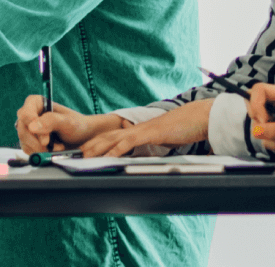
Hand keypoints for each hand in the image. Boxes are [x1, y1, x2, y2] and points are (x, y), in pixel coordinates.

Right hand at [13, 95, 126, 153]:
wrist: (84, 139)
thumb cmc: (77, 126)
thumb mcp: (68, 122)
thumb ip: (51, 121)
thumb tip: (32, 127)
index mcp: (37, 103)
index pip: (25, 112)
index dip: (31, 124)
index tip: (44, 136)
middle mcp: (30, 116)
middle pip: (23, 129)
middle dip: (37, 141)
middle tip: (50, 145)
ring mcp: (29, 130)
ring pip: (24, 142)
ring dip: (40, 148)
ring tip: (57, 147)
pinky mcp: (31, 143)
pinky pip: (29, 151)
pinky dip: (40, 154)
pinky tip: (52, 151)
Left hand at [78, 99, 213, 157]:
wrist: (198, 117)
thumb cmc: (184, 128)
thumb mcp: (164, 138)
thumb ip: (154, 144)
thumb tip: (148, 151)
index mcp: (139, 130)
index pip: (114, 136)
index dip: (99, 142)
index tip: (86, 150)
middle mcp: (137, 128)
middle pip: (108, 135)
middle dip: (91, 145)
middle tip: (76, 153)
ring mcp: (142, 130)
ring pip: (113, 138)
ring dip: (98, 147)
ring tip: (84, 156)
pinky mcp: (149, 134)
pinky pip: (129, 143)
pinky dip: (116, 150)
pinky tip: (108, 157)